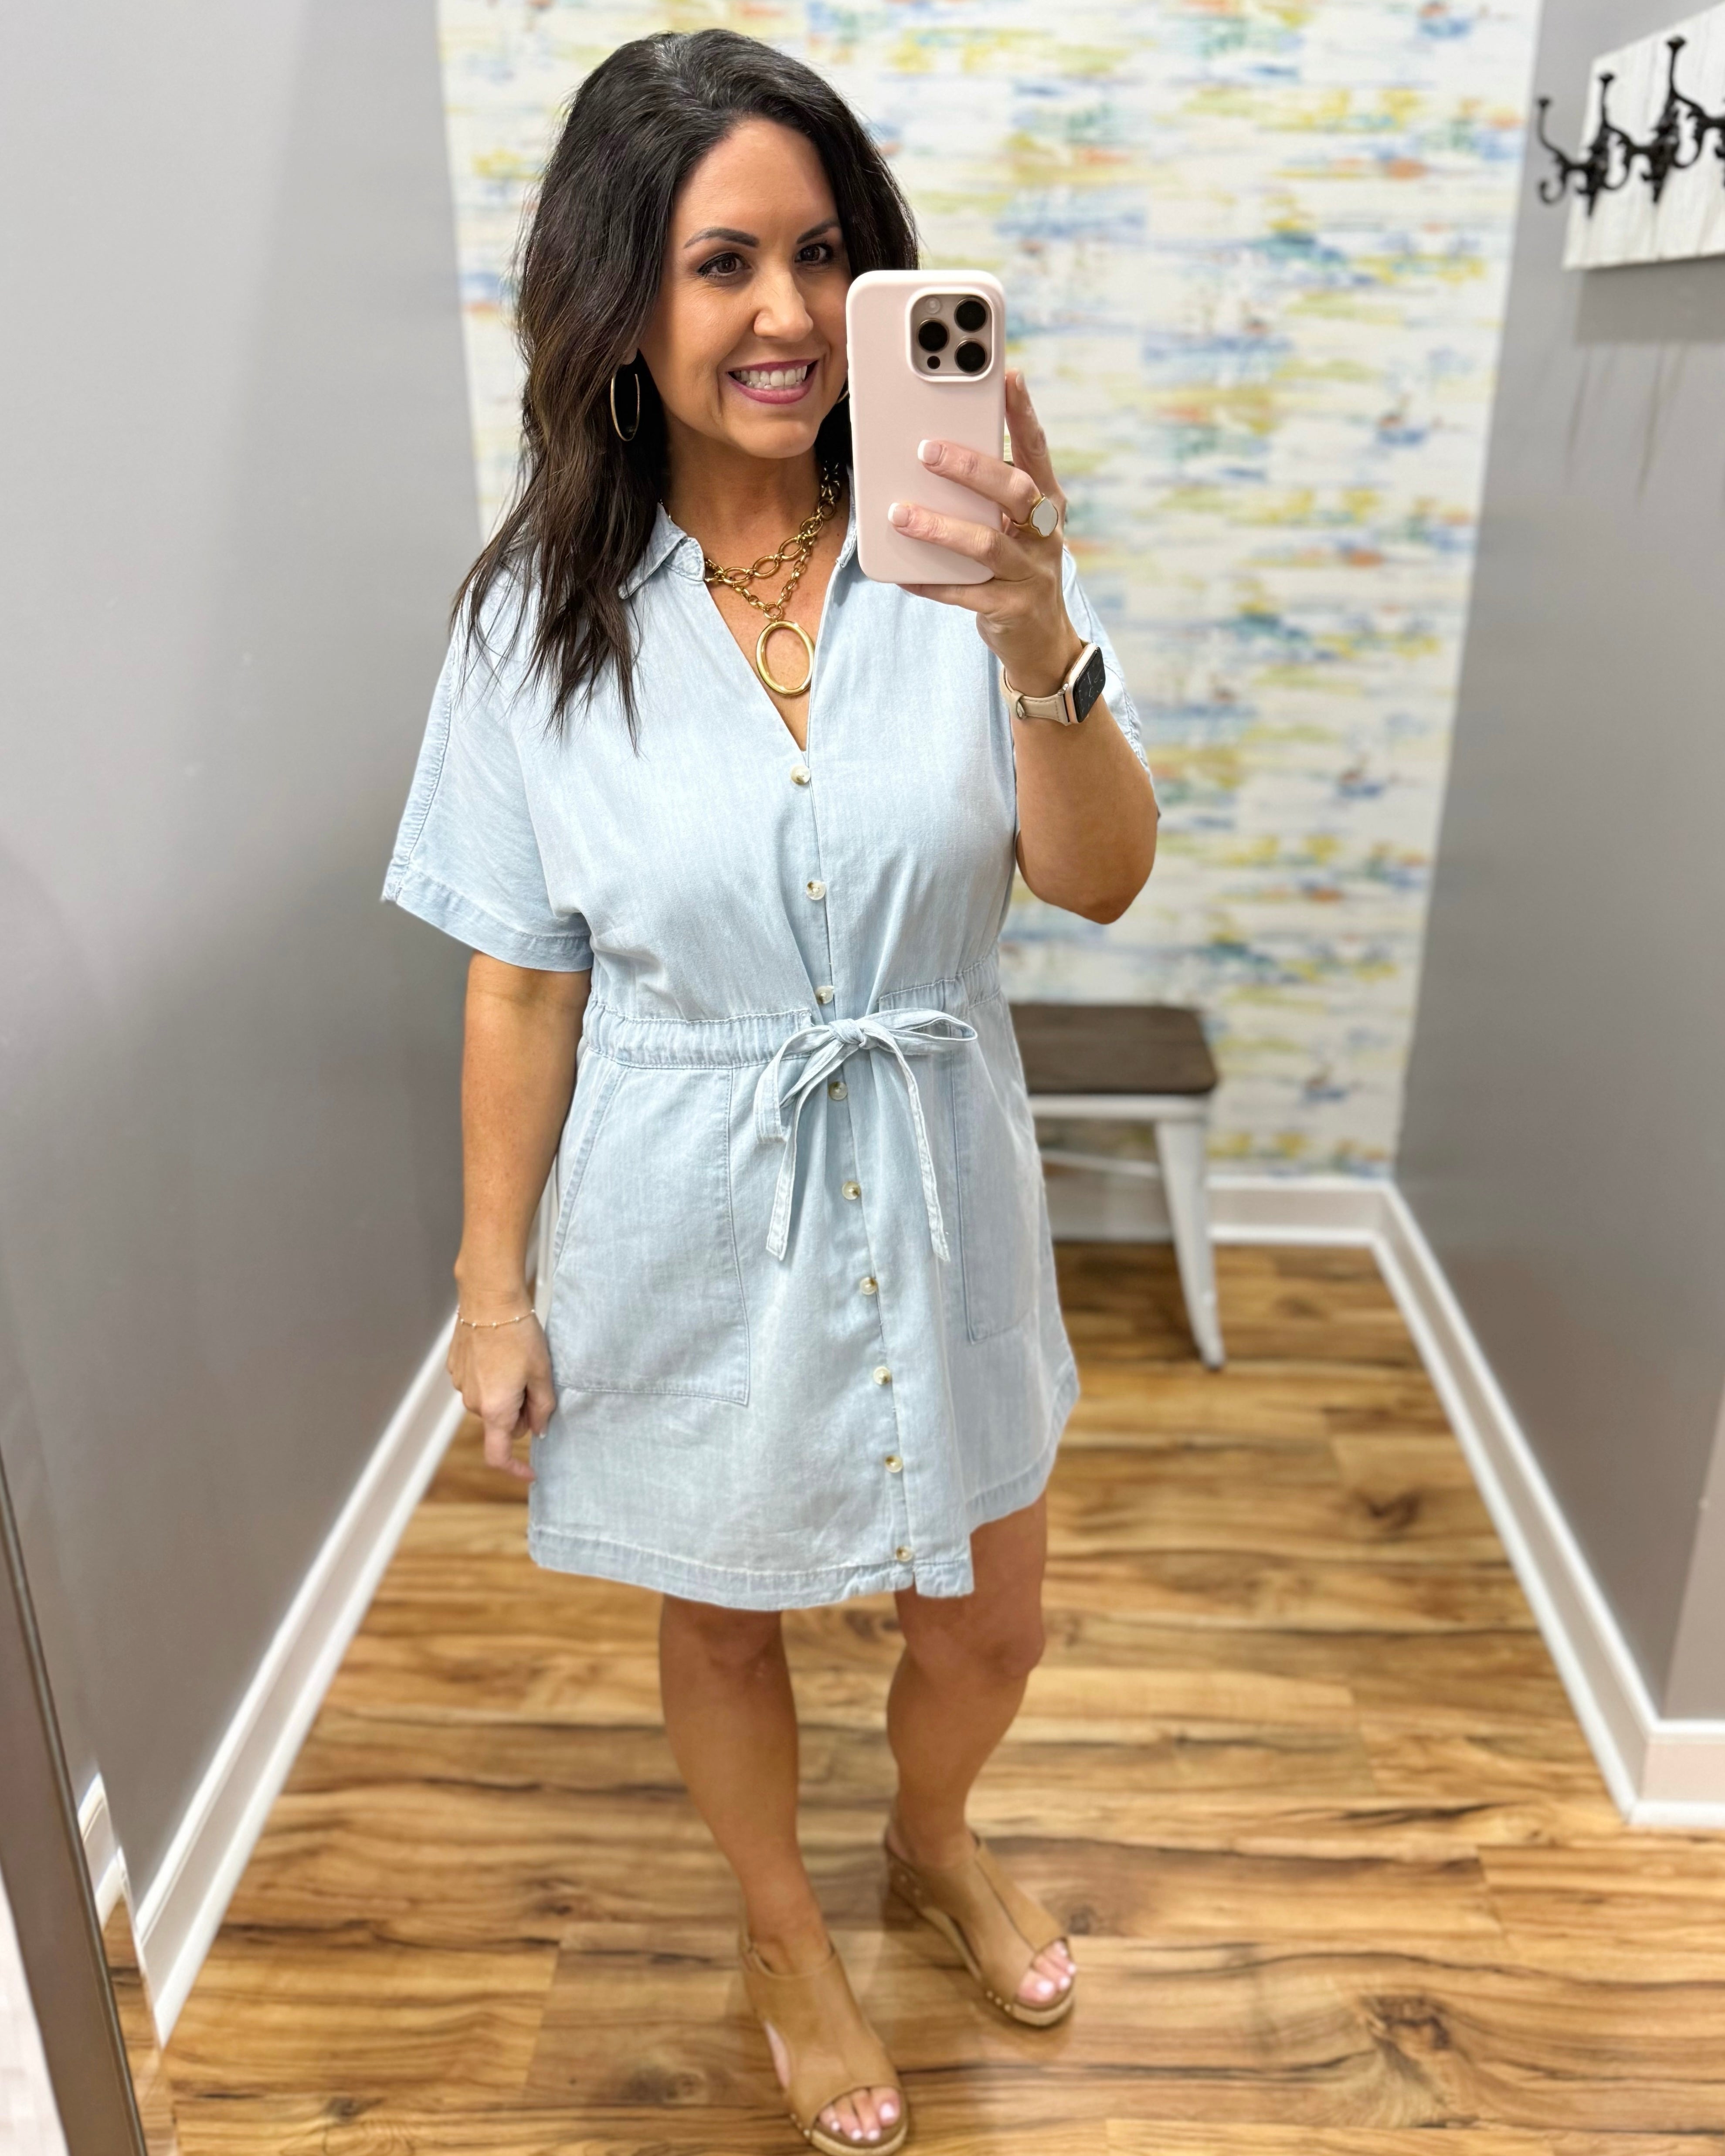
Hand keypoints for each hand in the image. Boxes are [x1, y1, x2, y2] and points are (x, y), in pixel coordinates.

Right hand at [447, 1305, 554, 1482]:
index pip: (499, 1454)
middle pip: (502, 1423)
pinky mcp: (456, 1368)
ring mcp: (461, 1384)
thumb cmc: (518, 1334)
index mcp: (496, 1409)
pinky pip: (478, 1383)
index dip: (516, 1468)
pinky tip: (501, 1354)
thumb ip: (543, 1407)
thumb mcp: (542, 1373)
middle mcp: (474, 1402)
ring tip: (517, 1361)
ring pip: (491, 1402)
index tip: (531, 1471)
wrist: (489, 1300)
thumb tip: (539, 1430)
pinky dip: (492, 1377)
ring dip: (506, 1393)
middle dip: (520, 1412)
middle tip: (535, 1382)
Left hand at [889, 370, 1082, 696]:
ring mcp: (1031, 573)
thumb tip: (931, 452)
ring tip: (900, 514)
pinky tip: (904, 574)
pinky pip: (966, 593)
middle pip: (1014, 491)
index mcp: (1047, 503)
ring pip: (986, 543)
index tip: (1008, 376)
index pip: (1038, 451)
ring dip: (940, 527)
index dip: (1024, 414)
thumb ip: (987, 496)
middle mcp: (1046, 534)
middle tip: (927, 450)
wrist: (1040, 640)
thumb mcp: (1012, 526)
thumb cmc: (1016, 568)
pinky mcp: (1011, 609)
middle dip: (971, 468)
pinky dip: (933, 582)